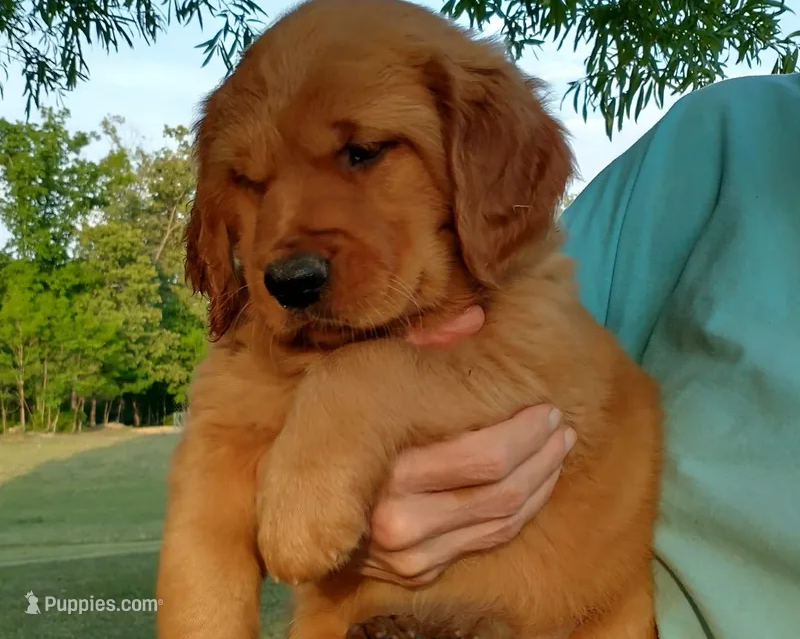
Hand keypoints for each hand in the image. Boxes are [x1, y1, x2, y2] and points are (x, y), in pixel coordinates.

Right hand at [359, 306, 575, 587]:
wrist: (291, 492)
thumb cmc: (332, 422)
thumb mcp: (366, 371)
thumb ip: (422, 345)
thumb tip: (476, 317)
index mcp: (388, 469)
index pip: (484, 458)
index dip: (526, 433)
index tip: (547, 408)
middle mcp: (397, 523)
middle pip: (499, 492)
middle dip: (541, 456)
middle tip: (558, 425)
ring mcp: (408, 555)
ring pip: (500, 521)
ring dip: (540, 485)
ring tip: (556, 450)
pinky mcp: (416, 572)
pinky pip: (486, 542)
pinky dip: (519, 513)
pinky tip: (533, 485)